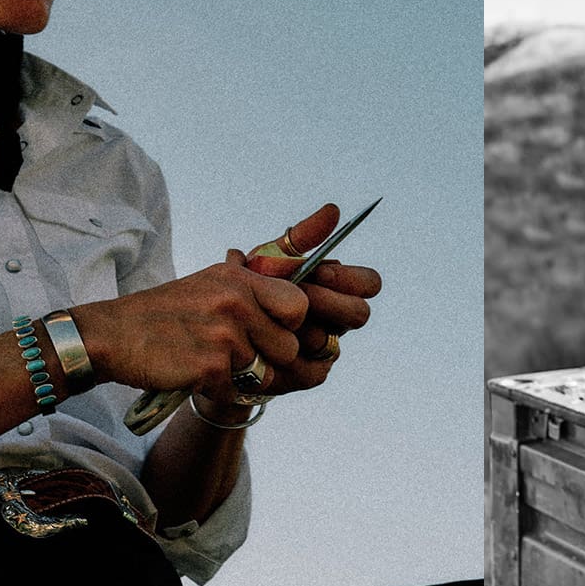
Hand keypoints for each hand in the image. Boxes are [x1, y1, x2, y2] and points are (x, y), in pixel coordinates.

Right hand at [76, 258, 308, 403]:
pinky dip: (216, 391)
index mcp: (239, 280)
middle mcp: (236, 302)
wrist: (112, 334)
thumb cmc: (165, 313)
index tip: (272, 333)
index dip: (291, 326)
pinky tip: (192, 374)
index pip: (299, 305)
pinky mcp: (209, 366)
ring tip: (207, 362)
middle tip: (234, 356)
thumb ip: (251, 288)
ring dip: (239, 378)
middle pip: (288, 348)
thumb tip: (296, 301)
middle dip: (267, 360)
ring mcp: (223, 334)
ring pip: (263, 375)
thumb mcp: (210, 283)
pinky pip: (234, 392)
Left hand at [240, 203, 380, 394]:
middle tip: (300, 295)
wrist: (215, 335)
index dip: (349, 278)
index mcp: (335, 289)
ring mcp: (326, 349)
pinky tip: (264, 344)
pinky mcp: (310, 376)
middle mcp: (336, 319)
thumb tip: (334, 209)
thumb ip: (302, 237)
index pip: (368, 283)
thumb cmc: (248, 291)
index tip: (319, 272)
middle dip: (329, 303)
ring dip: (302, 329)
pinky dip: (286, 354)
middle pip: (359, 314)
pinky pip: (313, 369)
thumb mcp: (269, 260)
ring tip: (270, 319)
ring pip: (332, 341)